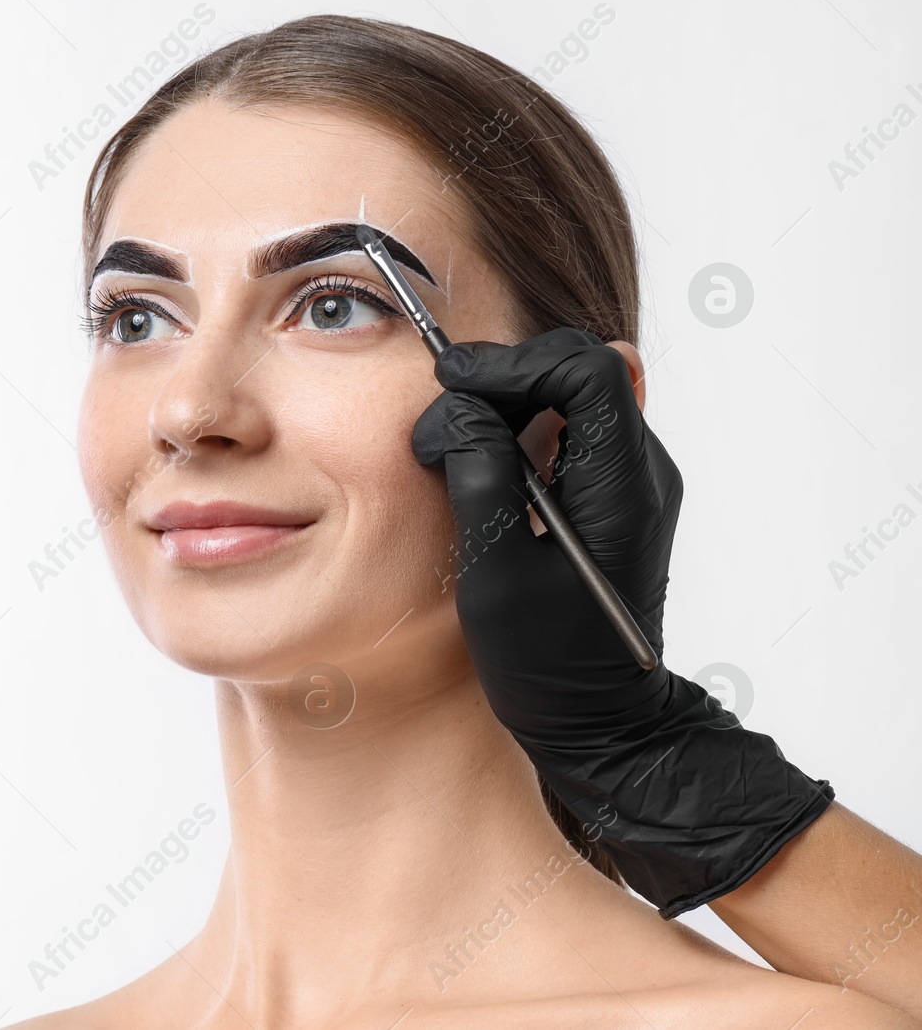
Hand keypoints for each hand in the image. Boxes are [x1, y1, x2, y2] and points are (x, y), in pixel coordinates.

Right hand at [411, 327, 832, 916]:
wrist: (602, 722)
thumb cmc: (548, 664)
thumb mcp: (497, 572)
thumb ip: (483, 476)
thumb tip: (461, 407)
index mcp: (622, 486)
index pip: (583, 371)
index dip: (509, 363)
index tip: (449, 382)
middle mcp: (641, 472)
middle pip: (581, 369)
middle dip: (506, 375)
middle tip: (444, 413)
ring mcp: (631, 482)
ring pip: (575, 394)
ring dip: (510, 399)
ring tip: (455, 439)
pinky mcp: (613, 497)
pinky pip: (572, 429)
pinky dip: (523, 425)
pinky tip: (482, 459)